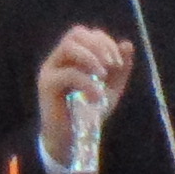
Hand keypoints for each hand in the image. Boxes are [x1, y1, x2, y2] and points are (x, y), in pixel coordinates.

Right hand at [36, 26, 131, 153]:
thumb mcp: (110, 88)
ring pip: (69, 46)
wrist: (72, 140)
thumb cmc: (88, 113)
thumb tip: (127, 44)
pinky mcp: (47, 84)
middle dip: (99, 45)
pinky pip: (68, 73)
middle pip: (76, 33)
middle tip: (112, 65)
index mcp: (72, 57)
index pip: (86, 34)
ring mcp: (50, 69)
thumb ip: (119, 68)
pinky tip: (97, 97)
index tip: (118, 63)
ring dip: (92, 57)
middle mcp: (58, 59)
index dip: (105, 42)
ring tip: (103, 75)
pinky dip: (87, 83)